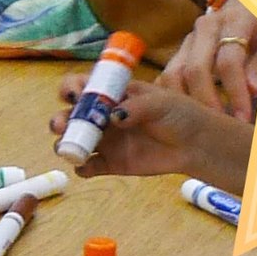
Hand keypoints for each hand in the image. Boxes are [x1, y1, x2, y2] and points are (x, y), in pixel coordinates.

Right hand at [51, 74, 253, 189]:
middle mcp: (103, 117)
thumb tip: (112, 117)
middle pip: (71, 116)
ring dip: (66, 144)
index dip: (71, 89)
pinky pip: (88, 167)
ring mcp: (105, 141)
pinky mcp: (110, 164)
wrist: (195, 144)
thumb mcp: (160, 103)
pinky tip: (87, 167)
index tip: (75, 96)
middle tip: (63, 125)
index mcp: (112, 95)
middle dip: (61, 119)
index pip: (83, 87)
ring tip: (71, 149)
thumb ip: (135, 107)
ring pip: (74, 142)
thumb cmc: (180, 115)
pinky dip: (82, 168)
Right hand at [161, 0, 256, 121]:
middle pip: (194, 70)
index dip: (235, 93)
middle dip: (206, 102)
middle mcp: (205, 28)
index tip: (243, 118)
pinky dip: (170, 99)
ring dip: (184, 103)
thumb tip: (254, 90)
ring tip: (201, 125)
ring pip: (173, 75)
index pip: (228, 62)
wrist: (245, 7)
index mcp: (234, 20)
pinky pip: (165, 78)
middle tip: (219, 126)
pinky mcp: (179, 52)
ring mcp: (188, 41)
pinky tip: (182, 117)